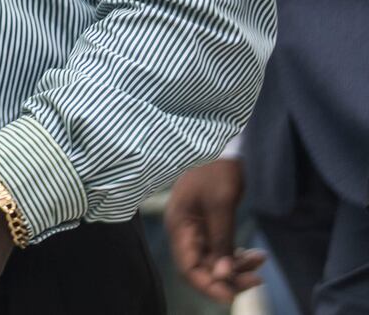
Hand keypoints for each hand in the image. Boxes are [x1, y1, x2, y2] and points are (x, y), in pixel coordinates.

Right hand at [166, 160, 263, 301]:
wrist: (222, 146)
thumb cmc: (216, 170)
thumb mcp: (221, 204)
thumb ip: (221, 240)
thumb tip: (223, 274)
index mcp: (179, 226)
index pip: (188, 267)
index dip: (207, 285)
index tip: (231, 294)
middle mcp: (185, 231)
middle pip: (203, 268)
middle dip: (229, 278)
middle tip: (257, 279)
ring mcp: (197, 229)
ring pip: (215, 261)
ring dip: (237, 267)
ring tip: (260, 260)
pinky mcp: (210, 226)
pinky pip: (222, 250)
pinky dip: (238, 256)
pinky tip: (256, 255)